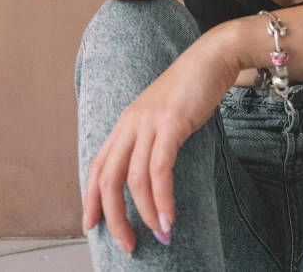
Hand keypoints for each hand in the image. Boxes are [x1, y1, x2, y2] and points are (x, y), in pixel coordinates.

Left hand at [82, 22, 240, 254]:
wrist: (211, 58)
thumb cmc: (191, 89)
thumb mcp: (163, 115)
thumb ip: (152, 138)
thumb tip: (151, 174)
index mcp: (126, 122)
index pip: (97, 164)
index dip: (90, 198)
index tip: (91, 225)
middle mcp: (131, 122)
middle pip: (108, 177)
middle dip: (114, 216)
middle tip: (127, 244)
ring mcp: (149, 122)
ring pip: (133, 178)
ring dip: (145, 213)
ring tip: (159, 235)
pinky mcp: (170, 123)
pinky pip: (159, 169)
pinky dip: (162, 197)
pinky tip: (169, 216)